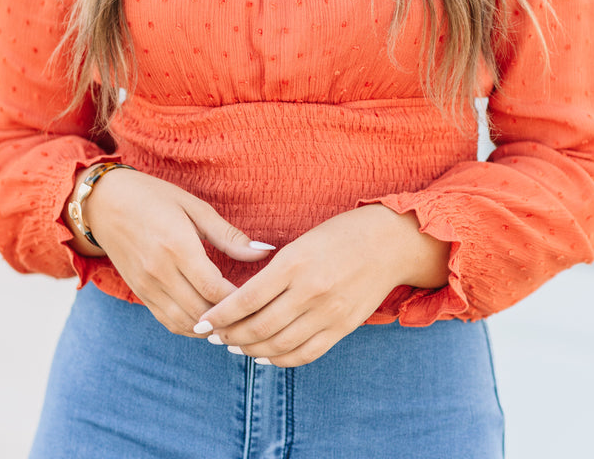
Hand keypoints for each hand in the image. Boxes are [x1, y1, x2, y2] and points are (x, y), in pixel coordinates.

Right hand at [67, 167, 274, 336]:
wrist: (105, 203)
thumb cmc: (154, 197)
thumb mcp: (195, 207)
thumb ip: (229, 235)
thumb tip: (265, 251)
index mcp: (177, 246)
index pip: (214, 288)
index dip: (240, 299)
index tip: (260, 297)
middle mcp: (160, 271)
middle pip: (202, 311)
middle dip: (229, 317)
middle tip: (253, 313)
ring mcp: (147, 285)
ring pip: (185, 322)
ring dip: (211, 327)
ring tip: (234, 320)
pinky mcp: (140, 293)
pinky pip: (168, 321)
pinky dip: (191, 326)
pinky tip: (208, 319)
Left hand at [197, 204, 449, 366]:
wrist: (389, 242)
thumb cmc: (341, 234)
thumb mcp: (302, 242)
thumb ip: (275, 270)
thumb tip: (243, 297)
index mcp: (294, 263)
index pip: (246, 298)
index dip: (220, 314)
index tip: (203, 321)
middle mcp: (309, 291)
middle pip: (258, 326)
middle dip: (230, 335)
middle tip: (213, 336)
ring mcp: (328, 312)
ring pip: (279, 344)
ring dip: (251, 349)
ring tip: (235, 346)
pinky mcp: (342, 328)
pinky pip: (305, 354)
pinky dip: (281, 359)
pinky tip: (266, 356)